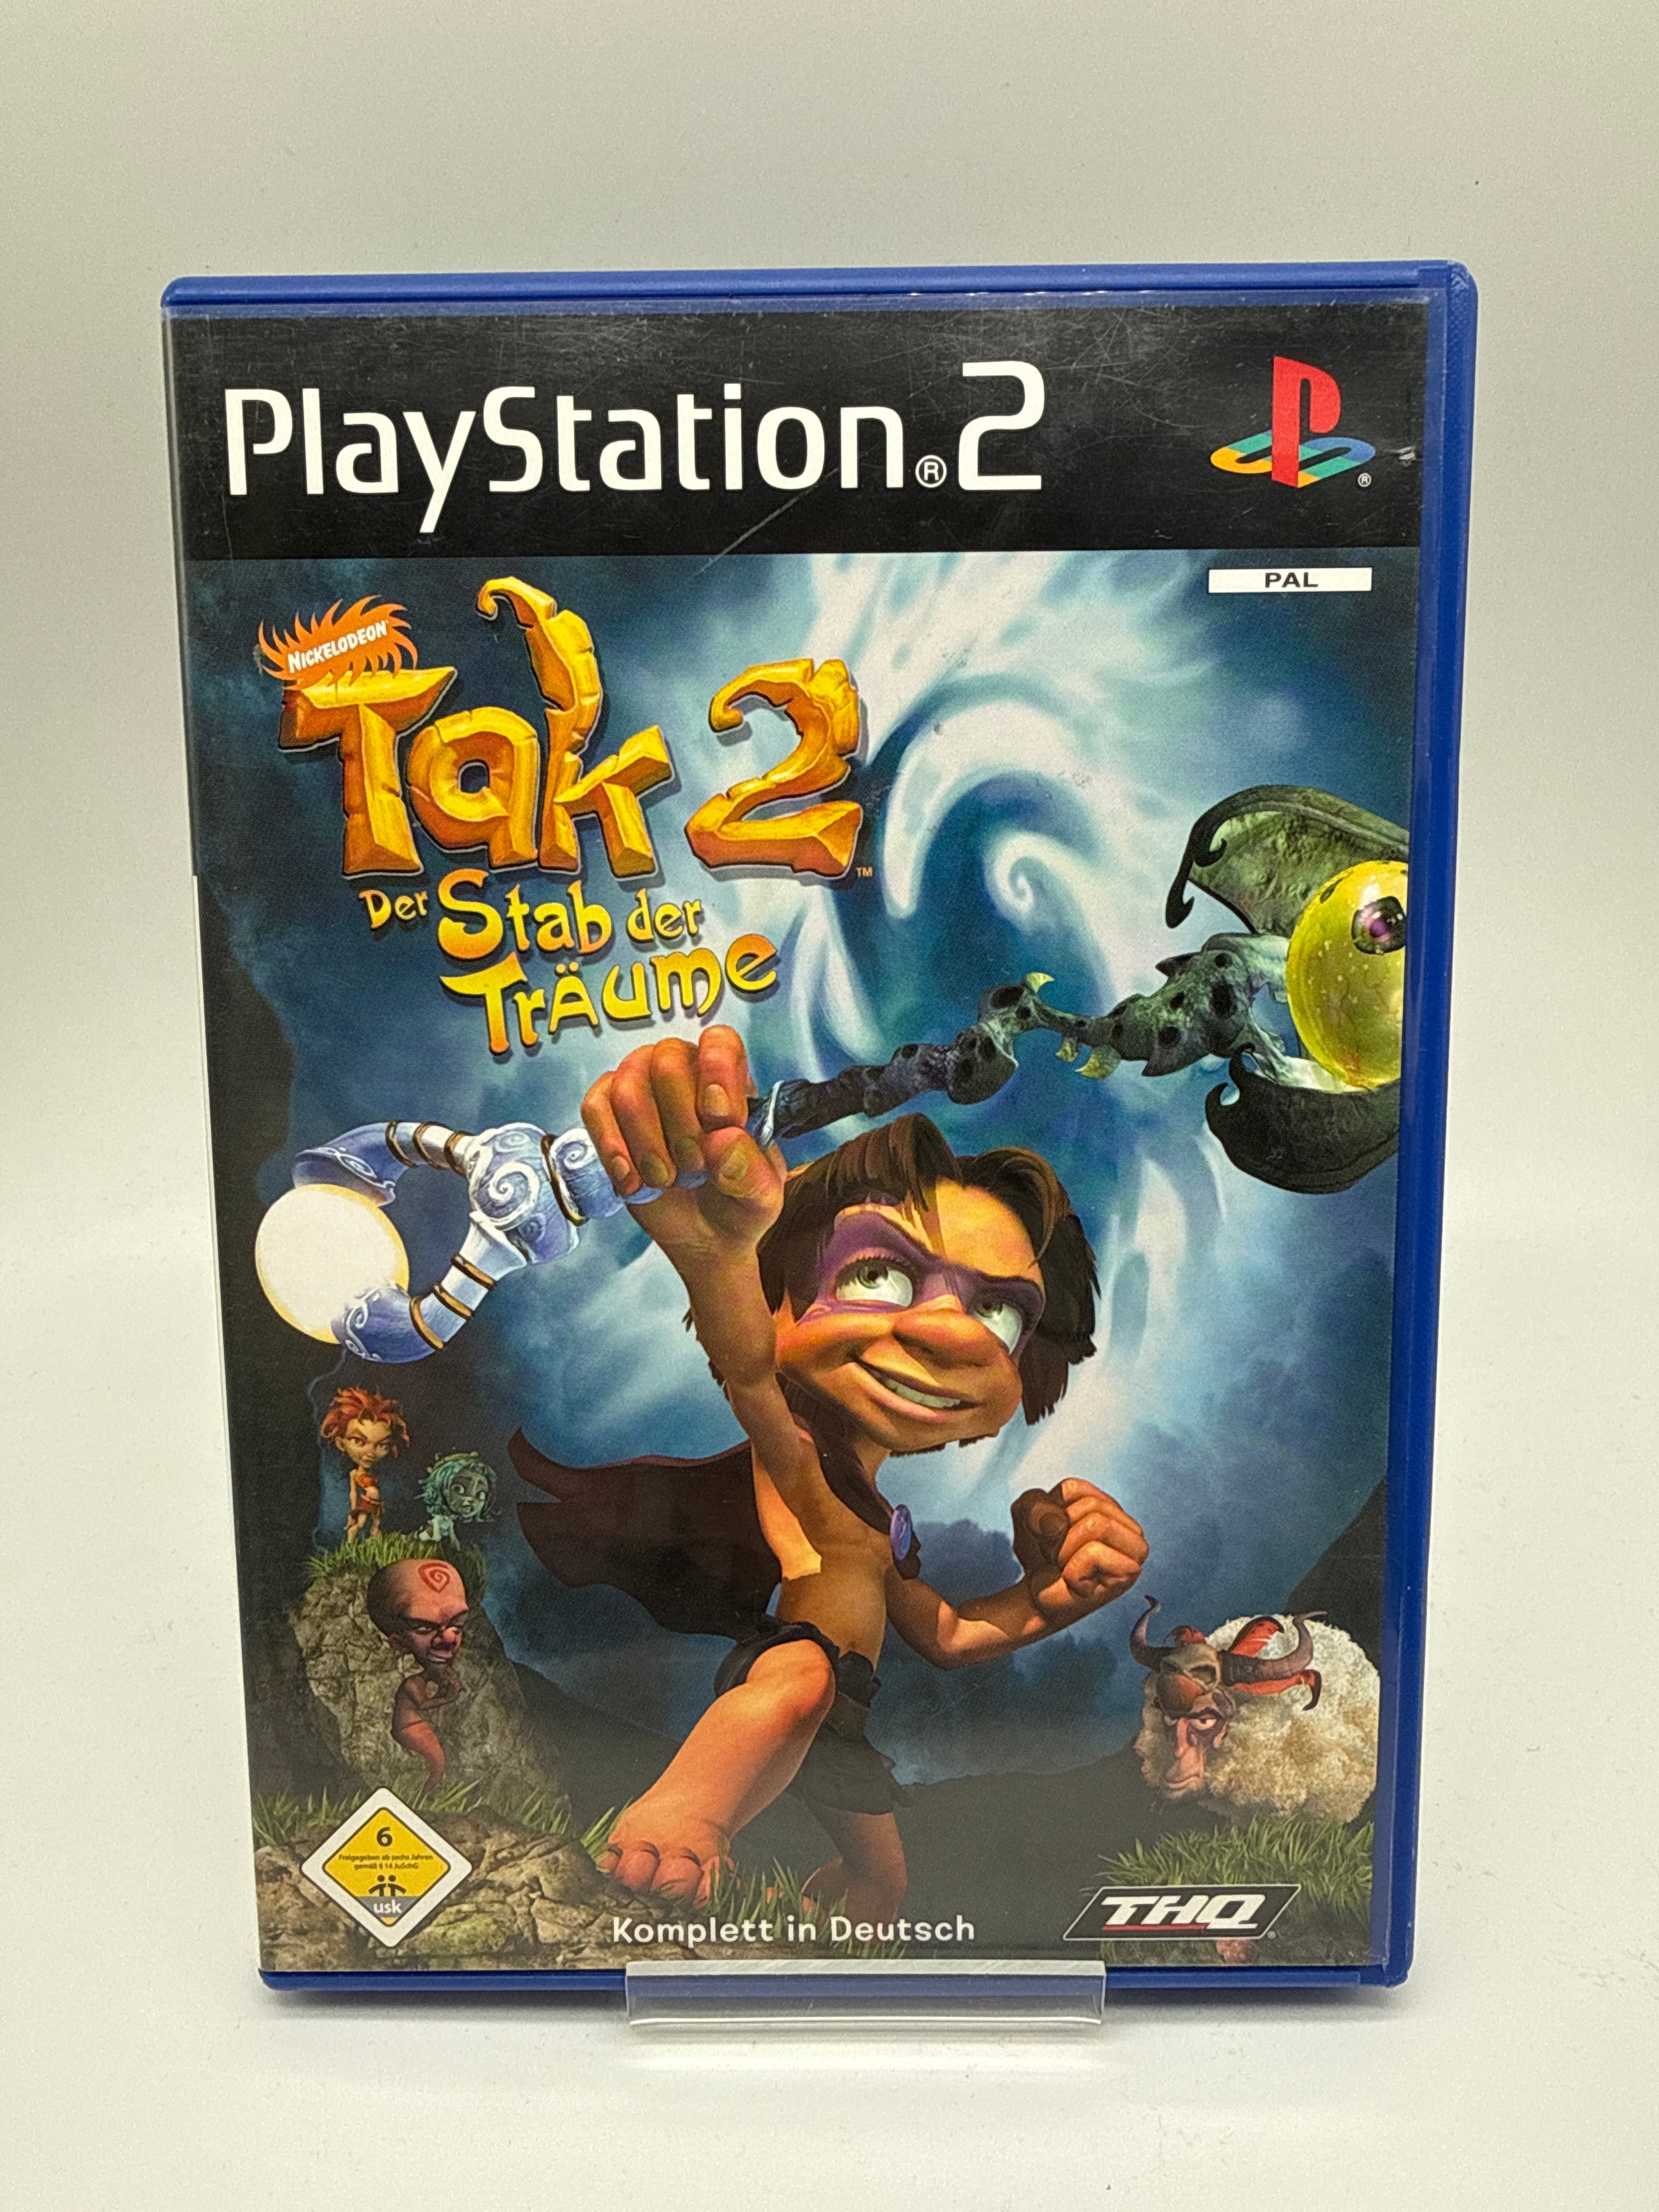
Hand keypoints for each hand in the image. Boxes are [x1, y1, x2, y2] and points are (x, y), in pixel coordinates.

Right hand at [582, 1028, 784, 1268]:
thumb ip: (750, 1170)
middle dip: (679, 1123)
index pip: (718, 1042)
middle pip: (666, 1060)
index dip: (716, 1071)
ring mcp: (641, 1086)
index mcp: (729, 1080)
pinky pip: (595, 1107)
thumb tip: (723, 1139)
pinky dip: (612, 1147)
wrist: (704, 1236)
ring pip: (628, 1085)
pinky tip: (632, 1180)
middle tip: (694, 1168)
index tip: (718, 1119)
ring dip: (647, 1142)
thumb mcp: (760, 1197)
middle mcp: (683, 1070)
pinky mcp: (607, 1112)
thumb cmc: (738, 1202)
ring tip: (665, 1179)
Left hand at [1010, 1479, 1146, 1621]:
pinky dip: (1072, 1571)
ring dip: (1065, 1551)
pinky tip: (1076, 1583)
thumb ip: (1035, 1505)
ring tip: (1065, 1567)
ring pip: (1097, 1525)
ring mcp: (1134, 1550)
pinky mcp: (1129, 1572)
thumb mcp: (1027, 1517)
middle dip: (1059, 1534)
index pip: (1075, 1488)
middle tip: (1057, 1556)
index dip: (1050, 1511)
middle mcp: (1128, 1525)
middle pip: (1091, 1505)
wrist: (1037, 1597)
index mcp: (1107, 1505)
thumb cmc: (1040, 1557)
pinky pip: (1093, 1553)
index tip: (1049, 1534)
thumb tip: (1056, 1522)